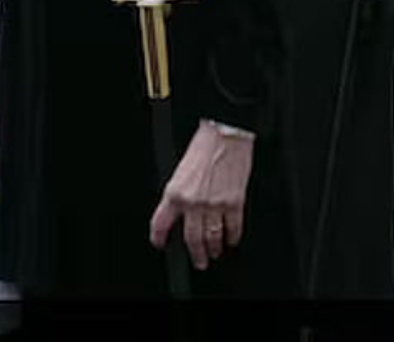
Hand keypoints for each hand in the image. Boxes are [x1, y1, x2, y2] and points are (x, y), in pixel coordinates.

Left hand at [149, 121, 253, 270]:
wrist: (226, 134)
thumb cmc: (204, 145)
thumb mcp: (180, 170)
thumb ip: (178, 193)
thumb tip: (178, 211)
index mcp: (175, 193)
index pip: (160, 224)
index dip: (159, 237)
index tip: (161, 243)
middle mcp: (193, 202)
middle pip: (191, 238)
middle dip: (195, 254)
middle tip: (198, 261)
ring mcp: (214, 204)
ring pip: (212, 236)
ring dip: (213, 248)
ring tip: (215, 253)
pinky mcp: (234, 201)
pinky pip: (233, 226)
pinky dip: (233, 236)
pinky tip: (232, 239)